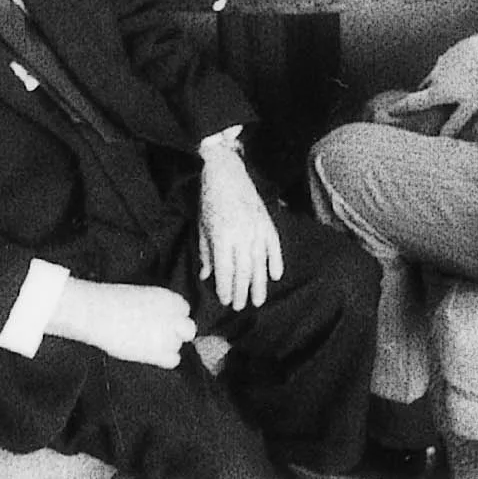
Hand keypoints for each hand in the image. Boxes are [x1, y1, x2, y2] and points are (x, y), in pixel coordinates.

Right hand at [47, 277, 196, 367]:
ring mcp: (167, 336)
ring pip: (178, 345)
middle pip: (189, 330)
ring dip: (167, 346)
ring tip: (145, 343)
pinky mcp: (158, 353)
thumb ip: (159, 307)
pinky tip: (148, 354)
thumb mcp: (144, 295)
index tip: (160, 319)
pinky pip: (173, 360)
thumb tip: (162, 319)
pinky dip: (164, 359)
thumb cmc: (113, 301)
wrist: (99, 312)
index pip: (184, 310)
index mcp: (170, 299)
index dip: (173, 316)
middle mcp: (174, 317)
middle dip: (178, 333)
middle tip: (160, 335)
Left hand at [195, 138, 283, 310]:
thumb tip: (206, 276)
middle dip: (241, 291)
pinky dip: (276, 261)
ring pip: (260, 262)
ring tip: (257, 300)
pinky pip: (274, 246)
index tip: (225, 300)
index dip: (225, 288)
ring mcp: (257, 228)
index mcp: (222, 236)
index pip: (225, 270)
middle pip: (243, 270)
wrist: (226, 172)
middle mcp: (241, 234)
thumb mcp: (202, 227)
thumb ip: (205, 253)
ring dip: (259, 283)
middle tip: (240, 306)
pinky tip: (275, 276)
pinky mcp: (267, 221)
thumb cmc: (210, 200)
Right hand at [388, 28, 477, 137]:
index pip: (413, 102)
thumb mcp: (470, 105)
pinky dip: (446, 73)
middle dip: (420, 96)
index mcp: (438, 91)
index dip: (400, 108)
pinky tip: (460, 76)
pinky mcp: (450, 53)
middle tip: (422, 103)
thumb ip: (456, 122)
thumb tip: (443, 136)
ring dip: (434, 84)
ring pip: (434, 77)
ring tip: (447, 91)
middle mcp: (435, 76)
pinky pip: (444, 67)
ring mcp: (442, 63)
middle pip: (423, 89)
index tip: (388, 111)